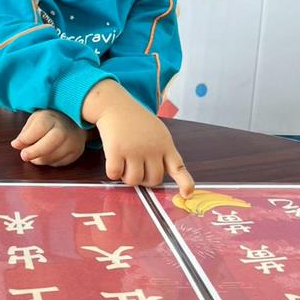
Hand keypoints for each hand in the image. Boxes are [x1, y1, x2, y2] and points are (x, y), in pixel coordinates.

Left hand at [11, 110, 87, 166]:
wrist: (73, 122)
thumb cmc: (50, 121)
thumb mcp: (35, 121)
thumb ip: (25, 133)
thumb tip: (16, 145)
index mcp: (51, 117)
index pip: (39, 127)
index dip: (27, 138)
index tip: (17, 144)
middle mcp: (64, 129)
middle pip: (50, 143)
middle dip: (34, 152)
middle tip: (24, 156)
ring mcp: (72, 141)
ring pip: (53, 157)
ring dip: (39, 159)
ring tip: (35, 154)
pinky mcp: (76, 153)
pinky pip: (59, 163)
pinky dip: (49, 162)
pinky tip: (48, 154)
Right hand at [82, 80, 194, 194]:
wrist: (115, 105)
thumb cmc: (136, 122)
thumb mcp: (158, 132)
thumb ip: (162, 153)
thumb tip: (157, 178)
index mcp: (165, 144)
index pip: (178, 167)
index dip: (184, 182)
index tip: (187, 193)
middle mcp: (152, 149)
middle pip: (153, 180)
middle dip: (144, 180)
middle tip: (136, 169)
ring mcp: (134, 150)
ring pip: (133, 180)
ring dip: (127, 177)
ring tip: (124, 164)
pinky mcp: (116, 150)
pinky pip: (115, 174)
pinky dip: (112, 172)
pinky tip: (113, 160)